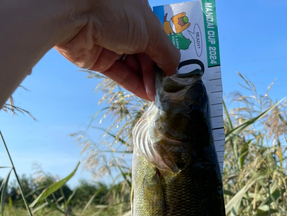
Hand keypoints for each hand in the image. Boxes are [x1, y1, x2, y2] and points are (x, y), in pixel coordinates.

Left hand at [55, 0, 179, 99]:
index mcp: (138, 12)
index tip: (175, 74)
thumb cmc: (116, 12)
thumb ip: (166, 52)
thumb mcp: (151, 32)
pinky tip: (147, 95)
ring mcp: (110, 43)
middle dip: (157, 72)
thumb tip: (175, 69)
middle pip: (146, 54)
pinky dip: (134, 84)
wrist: (74, 14)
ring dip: (147, 81)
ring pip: (134, 66)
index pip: (157, 38)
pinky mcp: (98, 59)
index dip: (166, 56)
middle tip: (168, 90)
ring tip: (159, 96)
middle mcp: (125, 26)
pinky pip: (120, 74)